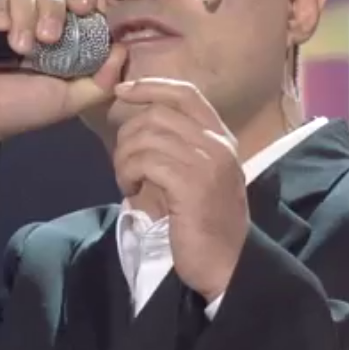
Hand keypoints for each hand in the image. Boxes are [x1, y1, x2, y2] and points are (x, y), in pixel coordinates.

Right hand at [0, 0, 127, 145]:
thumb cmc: (19, 108)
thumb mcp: (69, 100)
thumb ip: (102, 80)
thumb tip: (123, 49)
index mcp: (56, 31)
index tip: (86, 9)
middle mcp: (29, 14)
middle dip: (54, 7)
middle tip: (48, 39)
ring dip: (25, 13)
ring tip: (19, 47)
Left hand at [111, 78, 247, 301]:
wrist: (226, 263)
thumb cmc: (205, 223)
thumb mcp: (195, 176)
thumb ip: (176, 148)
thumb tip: (135, 125)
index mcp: (221, 137)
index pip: (185, 93)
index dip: (151, 85)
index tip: (122, 90)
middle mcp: (218, 143)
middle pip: (157, 114)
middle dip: (128, 136)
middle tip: (124, 165)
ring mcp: (207, 161)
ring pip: (146, 137)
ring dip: (125, 160)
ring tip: (128, 183)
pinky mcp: (191, 183)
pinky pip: (146, 161)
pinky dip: (129, 174)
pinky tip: (133, 193)